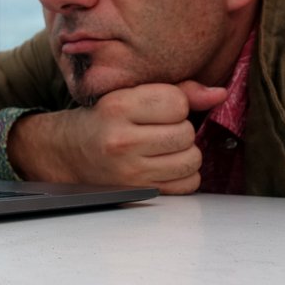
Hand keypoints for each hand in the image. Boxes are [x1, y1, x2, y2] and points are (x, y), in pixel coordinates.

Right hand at [9, 81, 226, 193]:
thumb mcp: (129, 94)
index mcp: (117, 106)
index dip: (175, 104)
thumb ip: (177, 90)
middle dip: (180, 130)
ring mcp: (130, 172)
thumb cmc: (102, 118)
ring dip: (184, 153)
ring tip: (164, 147)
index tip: (160, 108)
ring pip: (191, 160)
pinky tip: (164, 166)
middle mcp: (122, 141)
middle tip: (160, 129)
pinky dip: (183, 176)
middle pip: (186, 133)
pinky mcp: (138, 193)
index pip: (176, 102)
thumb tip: (219, 94)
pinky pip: (187, 185)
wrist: (65, 153)